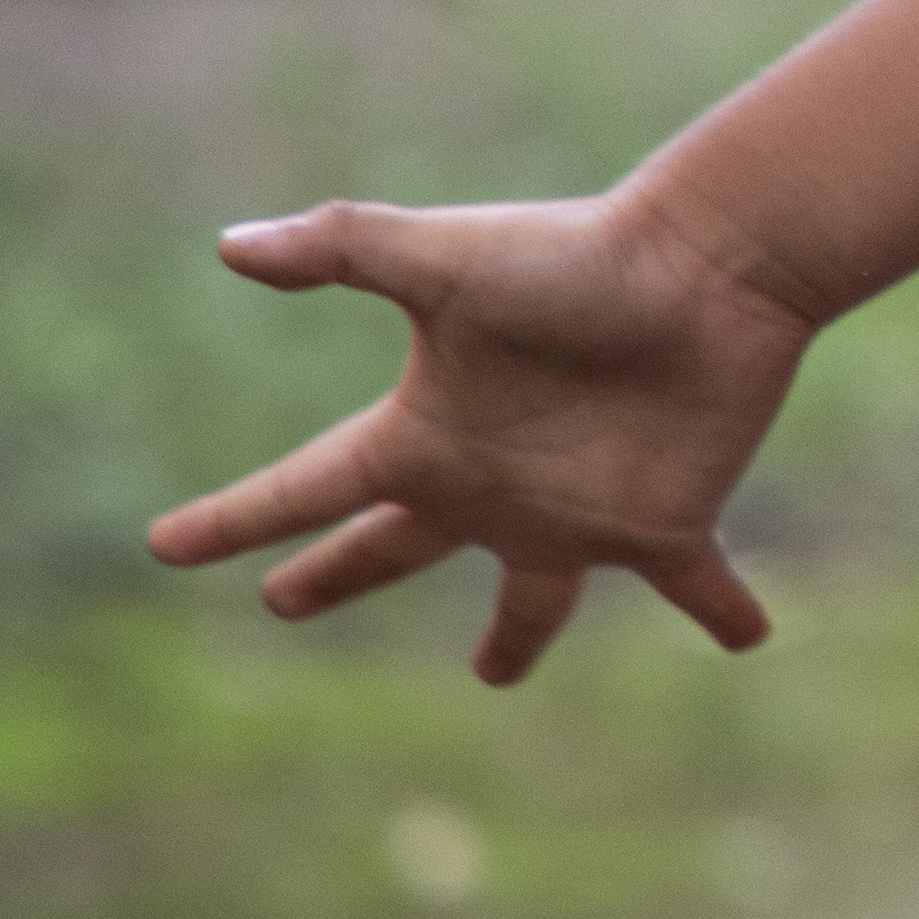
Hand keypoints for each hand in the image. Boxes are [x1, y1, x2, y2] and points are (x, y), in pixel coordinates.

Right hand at [146, 193, 815, 682]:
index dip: (237, 520)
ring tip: (498, 676)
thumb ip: (340, 248)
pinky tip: (752, 636)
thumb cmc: (578, 258)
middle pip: (394, 549)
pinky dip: (722, 612)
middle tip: (284, 602)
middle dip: (339, 574)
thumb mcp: (445, 258)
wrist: (707, 262)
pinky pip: (695, 586)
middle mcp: (492, 484)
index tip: (166, 544)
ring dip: (519, 636)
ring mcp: (577, 512)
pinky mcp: (665, 524)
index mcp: (427, 434)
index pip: (306, 489)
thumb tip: (228, 243)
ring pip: (535, 598)